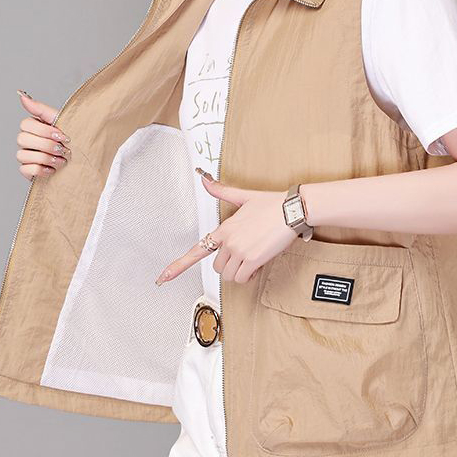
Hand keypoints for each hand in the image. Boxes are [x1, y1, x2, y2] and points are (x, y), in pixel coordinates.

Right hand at [15, 90, 70, 179]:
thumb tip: (22, 95)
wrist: (83, 161)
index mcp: (34, 126)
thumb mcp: (60, 121)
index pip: (25, 124)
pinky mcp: (28, 170)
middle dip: (46, 145)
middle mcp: (27, 140)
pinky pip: (24, 169)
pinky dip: (40, 170)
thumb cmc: (73, 139)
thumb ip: (41, 109)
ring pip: (22, 155)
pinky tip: (53, 170)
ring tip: (61, 161)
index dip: (44, 131)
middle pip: (22, 139)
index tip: (62, 136)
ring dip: (45, 158)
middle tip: (63, 150)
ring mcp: (26, 155)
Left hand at [155, 171, 296, 285]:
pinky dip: (249, 276)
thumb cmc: (272, 204)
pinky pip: (243, 277)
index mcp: (224, 228)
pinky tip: (257, 266)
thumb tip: (205, 179)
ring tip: (253, 260)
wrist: (292, 209)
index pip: (197, 250)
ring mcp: (240, 251)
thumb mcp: (243, 196)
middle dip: (230, 265)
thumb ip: (222, 191)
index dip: (178, 265)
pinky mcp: (253, 259)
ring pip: (230, 275)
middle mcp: (229, 241)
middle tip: (243, 257)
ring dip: (240, 273)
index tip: (164, 277)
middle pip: (218, 266)